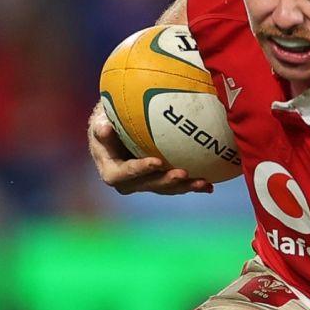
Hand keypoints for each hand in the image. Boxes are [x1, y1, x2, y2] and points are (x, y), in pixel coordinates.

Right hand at [87, 105, 213, 195]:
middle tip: (184, 173)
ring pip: (167, 188)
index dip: (141, 170)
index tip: (157, 161)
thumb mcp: (100, 122)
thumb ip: (101, 128)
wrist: (115, 132)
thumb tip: (104, 128)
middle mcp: (129, 183)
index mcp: (112, 172)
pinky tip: (209, 185)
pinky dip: (192, 185)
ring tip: (203, 182)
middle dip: (168, 182)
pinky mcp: (160, 181)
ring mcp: (146, 183)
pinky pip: (177, 185)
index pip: (125, 173)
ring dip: (185, 187)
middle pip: (150, 185)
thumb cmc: (106, 123)